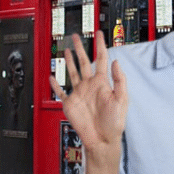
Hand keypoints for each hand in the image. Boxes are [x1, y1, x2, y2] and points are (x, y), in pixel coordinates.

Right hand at [50, 31, 127, 155]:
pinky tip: (52, 76)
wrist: (102, 139)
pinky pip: (60, 92)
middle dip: (81, 48)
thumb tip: (116, 62)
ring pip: (72, 72)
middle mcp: (90, 86)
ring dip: (69, 61)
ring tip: (66, 50)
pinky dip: (55, 84)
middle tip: (76, 36)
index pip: (101, 59)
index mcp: (103, 83)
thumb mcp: (121, 99)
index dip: (100, 46)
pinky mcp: (70, 103)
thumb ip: (119, 80)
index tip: (99, 34)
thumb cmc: (114, 123)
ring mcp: (79, 93)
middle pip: (84, 62)